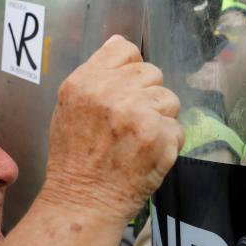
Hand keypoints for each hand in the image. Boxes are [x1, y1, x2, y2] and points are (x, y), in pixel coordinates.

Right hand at [42, 35, 183, 222]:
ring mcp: (139, 114)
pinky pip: (177, 128)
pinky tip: (146, 155)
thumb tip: (120, 43)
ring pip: (170, 99)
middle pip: (152, 73)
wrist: (82, 202)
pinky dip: (167, 144)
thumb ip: (95, 74)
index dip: (129, 71)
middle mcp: (112, 93)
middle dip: (145, 96)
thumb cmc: (74, 158)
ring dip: (160, 118)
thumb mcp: (69, 106)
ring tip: (137, 140)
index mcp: (86, 81)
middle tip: (128, 123)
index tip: (124, 91)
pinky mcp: (160, 137)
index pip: (126, 49)